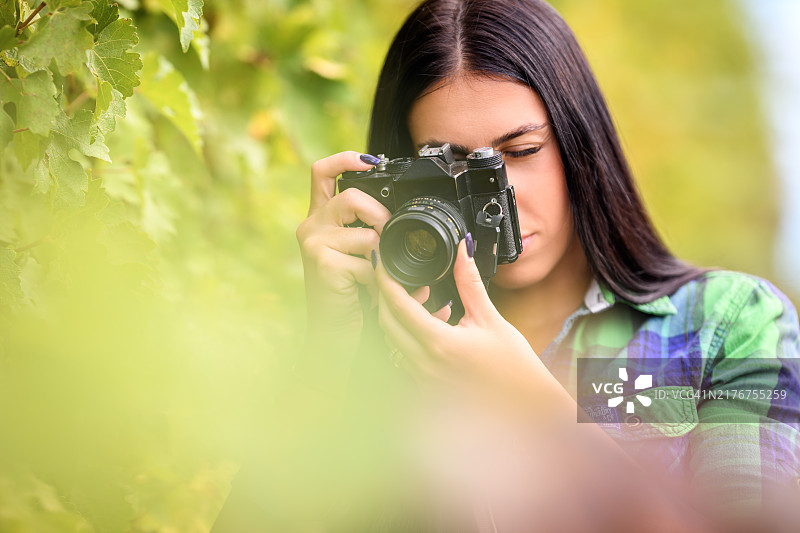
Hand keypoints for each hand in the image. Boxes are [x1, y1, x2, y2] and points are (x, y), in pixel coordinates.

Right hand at [295, 151, 390, 388]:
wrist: (335, 340)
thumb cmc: (354, 300)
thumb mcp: (364, 260)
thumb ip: (375, 235)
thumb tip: (403, 223)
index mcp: (321, 220)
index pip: (322, 172)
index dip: (347, 158)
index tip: (372, 160)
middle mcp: (312, 227)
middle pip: (351, 195)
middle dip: (382, 215)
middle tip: (393, 239)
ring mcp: (314, 244)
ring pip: (366, 229)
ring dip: (385, 252)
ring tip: (384, 274)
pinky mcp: (323, 264)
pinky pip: (369, 259)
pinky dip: (380, 278)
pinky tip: (372, 294)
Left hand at [375, 237, 553, 402]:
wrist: (524, 407)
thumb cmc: (513, 367)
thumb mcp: (490, 319)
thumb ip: (469, 282)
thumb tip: (464, 248)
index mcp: (439, 344)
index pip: (398, 305)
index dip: (385, 279)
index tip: (382, 263)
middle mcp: (424, 365)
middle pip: (386, 322)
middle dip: (389, 296)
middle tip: (404, 278)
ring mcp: (422, 379)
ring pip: (393, 340)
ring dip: (401, 317)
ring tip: (427, 301)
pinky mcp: (424, 388)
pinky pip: (404, 357)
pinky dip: (410, 336)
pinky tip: (434, 326)